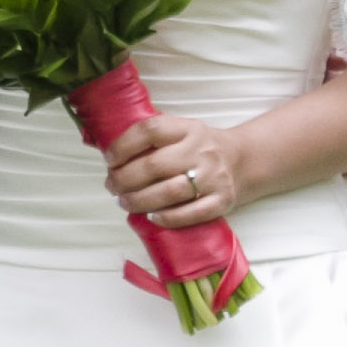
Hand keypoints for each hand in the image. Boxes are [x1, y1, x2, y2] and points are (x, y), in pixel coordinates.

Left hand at [102, 111, 236, 227]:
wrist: (241, 161)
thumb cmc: (197, 149)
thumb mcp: (179, 133)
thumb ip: (150, 140)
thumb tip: (105, 151)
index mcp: (188, 129)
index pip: (150, 130)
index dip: (123, 145)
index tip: (109, 160)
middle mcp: (202, 150)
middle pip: (155, 165)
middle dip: (125, 179)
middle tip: (112, 186)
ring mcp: (214, 176)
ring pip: (170, 192)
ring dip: (140, 200)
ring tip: (125, 202)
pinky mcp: (223, 200)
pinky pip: (192, 213)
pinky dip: (168, 218)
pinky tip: (152, 217)